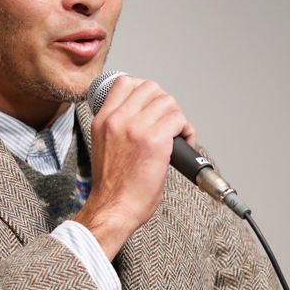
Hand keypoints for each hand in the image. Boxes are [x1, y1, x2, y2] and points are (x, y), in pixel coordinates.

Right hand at [73, 76, 195, 259]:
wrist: (113, 207)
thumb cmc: (112, 184)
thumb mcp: (102, 143)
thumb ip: (117, 124)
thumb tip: (143, 114)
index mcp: (103, 119)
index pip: (125, 82)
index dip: (144, 90)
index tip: (151, 104)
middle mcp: (117, 119)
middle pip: (150, 88)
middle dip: (164, 102)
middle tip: (167, 121)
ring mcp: (136, 128)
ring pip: (168, 102)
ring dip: (177, 117)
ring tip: (177, 134)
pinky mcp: (155, 141)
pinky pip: (179, 120)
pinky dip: (187, 130)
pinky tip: (183, 143)